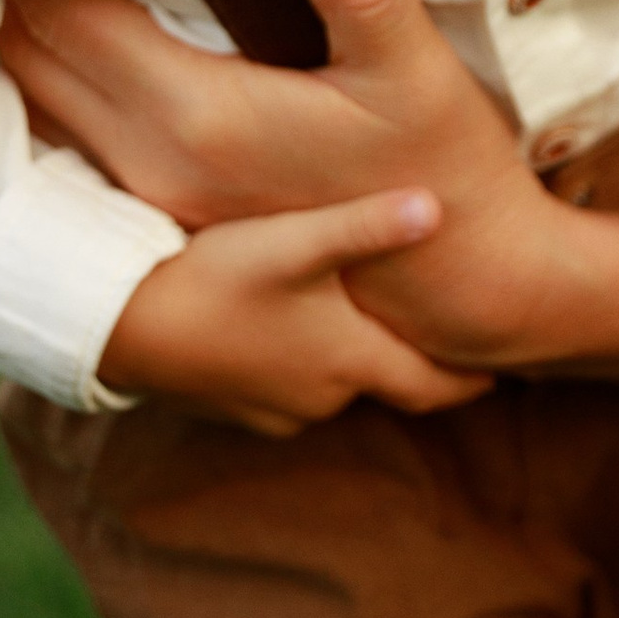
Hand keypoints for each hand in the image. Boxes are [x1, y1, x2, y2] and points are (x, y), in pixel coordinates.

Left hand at [6, 0, 585, 376]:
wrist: (457, 280)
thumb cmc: (442, 164)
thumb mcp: (414, 73)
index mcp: (199, 118)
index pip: (69, 21)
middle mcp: (154, 163)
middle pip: (30, 63)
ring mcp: (153, 197)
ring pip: (37, 107)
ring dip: (24, 43)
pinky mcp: (165, 213)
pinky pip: (69, 141)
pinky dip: (52, 90)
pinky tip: (68, 50)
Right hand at [99, 187, 491, 435]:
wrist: (112, 323)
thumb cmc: (209, 275)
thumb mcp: (294, 241)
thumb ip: (367, 226)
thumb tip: (441, 207)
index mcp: (348, 363)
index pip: (432, 385)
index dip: (470, 377)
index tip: (507, 370)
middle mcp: (317, 400)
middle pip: (385, 385)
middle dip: (416, 365)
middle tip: (446, 342)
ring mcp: (268, 410)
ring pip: (332, 386)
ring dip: (353, 362)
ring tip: (370, 328)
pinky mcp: (227, 405)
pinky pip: (284, 388)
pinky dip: (302, 365)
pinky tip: (293, 332)